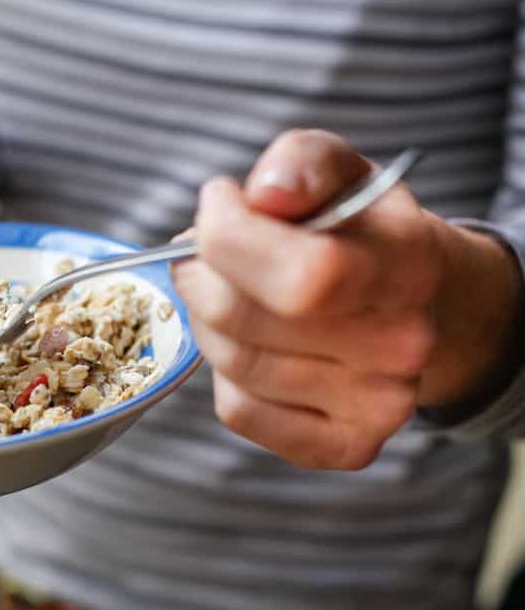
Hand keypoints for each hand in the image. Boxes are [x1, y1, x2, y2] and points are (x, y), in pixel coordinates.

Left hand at [173, 130, 523, 469]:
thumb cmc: (355, 229)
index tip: (217, 204)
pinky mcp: (344, 447)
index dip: (228, 235)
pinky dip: (222, 373)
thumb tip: (265, 194)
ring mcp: (377, 406)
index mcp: (406, 265)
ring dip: (206, 319)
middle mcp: (401, 345)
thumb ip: (301, 162)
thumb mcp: (337, 170)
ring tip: (227, 291)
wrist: (410, 299)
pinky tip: (248, 341)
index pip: (302, 274)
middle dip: (199, 273)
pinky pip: (239, 410)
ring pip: (233, 363)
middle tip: (201, 253)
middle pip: (241, 318)